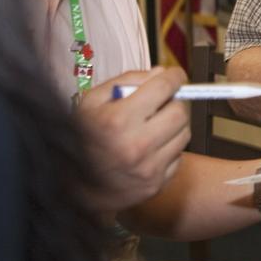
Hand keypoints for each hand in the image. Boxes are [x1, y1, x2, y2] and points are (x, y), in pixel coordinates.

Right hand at [76, 67, 189, 212]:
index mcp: (118, 120)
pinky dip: (170, 147)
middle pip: (180, 111)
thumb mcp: (91, 102)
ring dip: (175, 124)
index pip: (163, 88)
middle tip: (165, 101)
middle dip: (175, 101)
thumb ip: (126, 81)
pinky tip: (152, 146)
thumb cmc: (82, 138)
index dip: (174, 77)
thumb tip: (160, 73)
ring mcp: (148, 168)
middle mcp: (136, 145)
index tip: (175, 75)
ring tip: (156, 124)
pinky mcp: (156, 184)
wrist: (76, 187)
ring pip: (184, 133)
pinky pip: (178, 156)